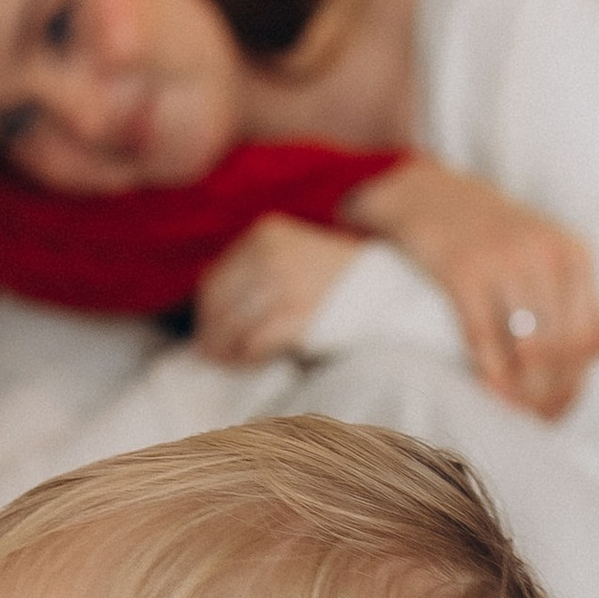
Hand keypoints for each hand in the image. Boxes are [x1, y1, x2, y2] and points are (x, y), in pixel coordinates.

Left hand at [193, 213, 361, 364]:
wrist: (392, 292)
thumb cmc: (340, 279)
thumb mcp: (295, 254)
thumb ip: (255, 272)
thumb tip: (210, 312)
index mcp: (266, 233)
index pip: (216, 278)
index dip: (206, 310)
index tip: (207, 330)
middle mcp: (271, 255)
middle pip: (219, 303)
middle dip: (211, 333)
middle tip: (211, 354)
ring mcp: (284, 285)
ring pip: (232, 326)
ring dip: (225, 350)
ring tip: (228, 362)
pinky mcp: (297, 317)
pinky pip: (254, 344)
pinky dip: (246, 358)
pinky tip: (251, 363)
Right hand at [341, 157, 598, 416]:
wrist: (432, 196)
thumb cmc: (496, 236)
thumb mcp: (548, 253)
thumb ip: (581, 297)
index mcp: (575, 254)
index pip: (588, 336)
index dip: (577, 381)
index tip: (560, 408)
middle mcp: (546, 255)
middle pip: (562, 347)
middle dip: (551, 392)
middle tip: (536, 418)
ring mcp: (503, 262)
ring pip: (528, 348)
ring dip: (523, 391)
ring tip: (516, 410)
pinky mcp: (463, 272)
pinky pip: (484, 338)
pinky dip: (490, 373)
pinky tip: (490, 391)